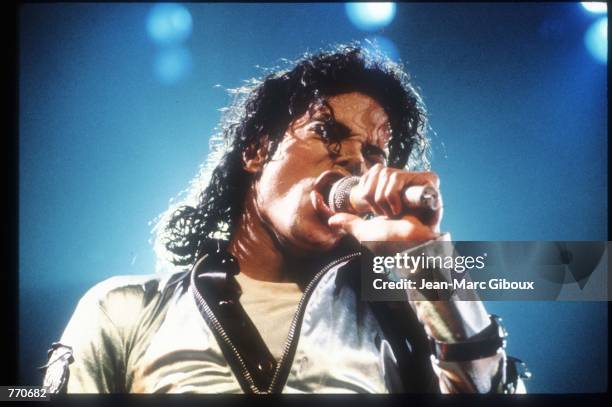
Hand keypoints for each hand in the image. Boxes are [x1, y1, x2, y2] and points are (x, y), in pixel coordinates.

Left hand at [327, 164, 442, 241]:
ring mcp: (414, 184)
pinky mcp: (424, 184)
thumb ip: (350, 223)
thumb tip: (332, 221)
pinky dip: (392, 195)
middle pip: (378, 171)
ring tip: (395, 213)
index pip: (373, 173)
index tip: (374, 210)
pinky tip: (401, 209)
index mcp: (390, 195)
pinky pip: (397, 177)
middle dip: (374, 195)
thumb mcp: (365, 232)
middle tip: (385, 213)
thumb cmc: (392, 243)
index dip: (367, 190)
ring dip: (384, 198)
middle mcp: (403, 187)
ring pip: (387, 174)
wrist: (412, 249)